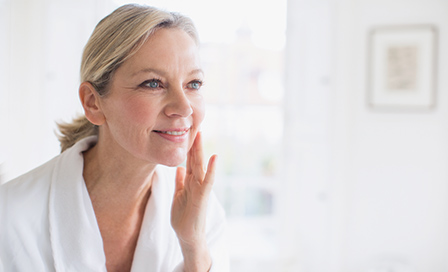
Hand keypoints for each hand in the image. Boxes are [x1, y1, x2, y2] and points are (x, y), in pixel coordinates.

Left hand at [171, 132, 215, 270]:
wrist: (188, 236)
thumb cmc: (183, 217)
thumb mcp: (178, 196)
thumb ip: (180, 182)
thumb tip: (179, 168)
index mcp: (189, 182)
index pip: (188, 160)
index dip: (187, 147)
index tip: (186, 131)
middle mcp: (196, 183)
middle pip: (194, 160)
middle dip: (194, 144)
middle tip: (195, 125)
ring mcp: (200, 189)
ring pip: (200, 166)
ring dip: (200, 151)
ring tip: (201, 135)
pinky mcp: (203, 197)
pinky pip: (207, 181)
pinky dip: (211, 169)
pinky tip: (214, 158)